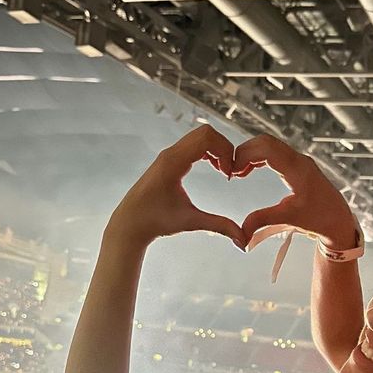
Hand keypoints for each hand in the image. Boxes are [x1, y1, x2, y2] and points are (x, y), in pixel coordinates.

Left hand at [107, 125, 244, 247]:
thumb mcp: (190, 222)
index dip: (226, 151)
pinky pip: (194, 145)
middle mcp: (170, 153)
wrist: (130, 223)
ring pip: (201, 136)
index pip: (207, 138)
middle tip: (230, 171)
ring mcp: (169, 154)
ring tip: (224, 172)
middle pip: (206, 132)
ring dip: (218, 150)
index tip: (230, 174)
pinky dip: (209, 152)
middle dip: (224, 148)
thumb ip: (219, 226)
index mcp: (174, 162)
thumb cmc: (155, 222)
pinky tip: (215, 170)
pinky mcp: (170, 159)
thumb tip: (242, 239)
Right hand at [233, 134, 357, 249]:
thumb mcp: (289, 218)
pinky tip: (249, 170)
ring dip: (251, 154)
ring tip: (238, 171)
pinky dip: (259, 157)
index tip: (232, 169)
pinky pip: (275, 153)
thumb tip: (241, 232)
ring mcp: (299, 161)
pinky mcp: (298, 165)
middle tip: (231, 169)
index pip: (266, 149)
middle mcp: (299, 160)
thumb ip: (262, 220)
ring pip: (269, 145)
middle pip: (265, 142)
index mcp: (297, 169)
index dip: (245, 154)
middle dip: (245, 152)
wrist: (339, 220)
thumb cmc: (320, 219)